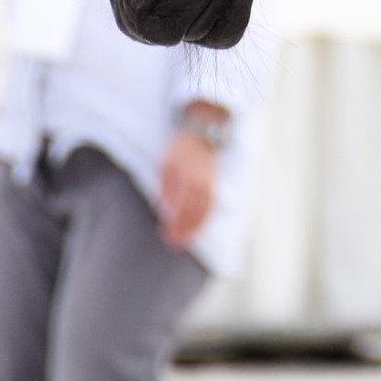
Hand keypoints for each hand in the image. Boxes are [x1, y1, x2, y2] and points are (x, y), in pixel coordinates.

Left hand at [158, 127, 217, 247]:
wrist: (203, 137)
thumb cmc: (181, 151)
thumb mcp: (166, 166)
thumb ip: (166, 188)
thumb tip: (165, 209)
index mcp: (187, 177)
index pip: (182, 206)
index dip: (176, 223)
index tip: (167, 234)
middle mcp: (201, 183)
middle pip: (195, 212)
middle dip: (185, 230)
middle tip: (175, 243)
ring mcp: (211, 184)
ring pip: (205, 211)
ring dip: (196, 227)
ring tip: (186, 239)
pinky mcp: (215, 185)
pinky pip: (212, 206)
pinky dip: (206, 218)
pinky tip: (199, 226)